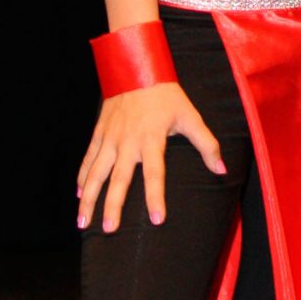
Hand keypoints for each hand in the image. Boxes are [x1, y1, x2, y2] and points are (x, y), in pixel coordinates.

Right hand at [77, 83, 225, 232]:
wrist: (136, 69)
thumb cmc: (166, 96)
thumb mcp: (190, 116)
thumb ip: (207, 144)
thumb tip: (221, 169)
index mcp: (151, 139)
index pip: (154, 174)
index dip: (156, 197)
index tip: (157, 220)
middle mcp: (127, 142)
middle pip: (118, 179)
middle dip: (113, 206)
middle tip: (110, 230)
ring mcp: (110, 138)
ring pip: (96, 173)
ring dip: (89, 199)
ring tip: (83, 223)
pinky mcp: (99, 133)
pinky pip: (88, 159)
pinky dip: (82, 177)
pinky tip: (79, 195)